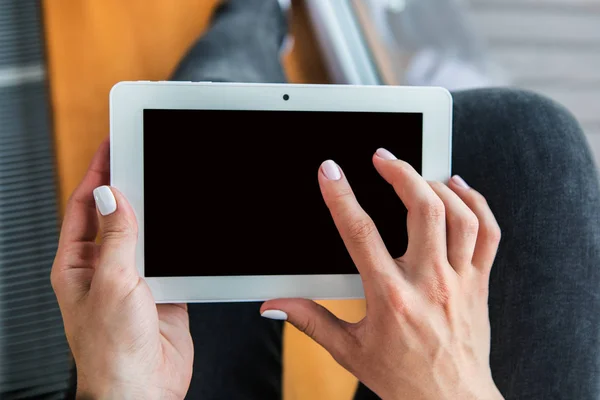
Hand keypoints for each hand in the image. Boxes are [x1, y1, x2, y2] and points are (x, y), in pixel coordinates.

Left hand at [51, 140, 192, 399]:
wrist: (142, 389)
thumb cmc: (111, 350)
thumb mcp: (112, 283)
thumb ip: (116, 238)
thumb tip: (112, 196)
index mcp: (78, 264)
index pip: (85, 206)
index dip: (96, 174)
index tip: (110, 147)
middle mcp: (104, 268)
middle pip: (116, 215)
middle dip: (127, 186)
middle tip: (141, 156)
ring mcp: (134, 279)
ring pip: (145, 233)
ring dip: (156, 211)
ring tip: (165, 183)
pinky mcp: (161, 289)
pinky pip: (170, 256)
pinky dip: (177, 240)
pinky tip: (185, 227)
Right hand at [262, 149, 503, 399]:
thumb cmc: (402, 378)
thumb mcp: (348, 350)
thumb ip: (309, 321)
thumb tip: (273, 306)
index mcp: (391, 297)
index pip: (361, 233)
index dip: (341, 197)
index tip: (330, 172)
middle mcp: (428, 282)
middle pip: (422, 209)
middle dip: (401, 173)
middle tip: (382, 157)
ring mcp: (459, 280)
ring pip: (459, 214)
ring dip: (436, 184)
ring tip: (415, 172)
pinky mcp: (479, 282)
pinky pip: (488, 232)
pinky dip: (475, 202)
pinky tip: (457, 188)